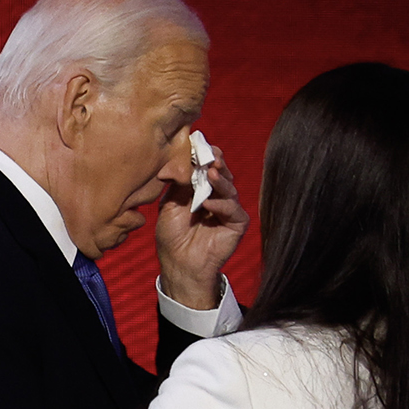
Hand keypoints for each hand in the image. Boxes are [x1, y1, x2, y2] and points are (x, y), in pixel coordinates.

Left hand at [156, 139, 248, 308]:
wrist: (179, 264)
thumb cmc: (172, 236)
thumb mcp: (171, 203)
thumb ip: (181, 182)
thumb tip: (183, 156)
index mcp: (201, 189)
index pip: (207, 167)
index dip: (205, 156)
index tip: (199, 145)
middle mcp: (217, 196)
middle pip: (222, 173)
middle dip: (216, 163)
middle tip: (211, 156)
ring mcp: (227, 210)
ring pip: (229, 189)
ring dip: (220, 181)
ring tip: (210, 174)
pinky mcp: (236, 224)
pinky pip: (233, 210)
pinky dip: (221, 205)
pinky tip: (208, 204)